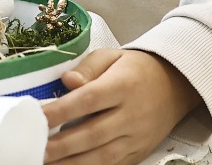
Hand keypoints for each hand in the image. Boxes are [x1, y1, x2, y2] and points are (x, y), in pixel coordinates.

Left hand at [42, 49, 201, 163]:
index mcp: (123, 85)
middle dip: (61, 145)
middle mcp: (132, 114)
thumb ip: (87, 67)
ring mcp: (137, 137)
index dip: (61, 110)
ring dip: (71, 163)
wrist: (175, 86)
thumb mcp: (112, 56)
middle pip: (93, 133)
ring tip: (45, 162)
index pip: (89, 99)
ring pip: (102, 156)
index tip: (37, 117)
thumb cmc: (136, 69)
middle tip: (35, 149)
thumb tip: (66, 82)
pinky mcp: (139, 153)